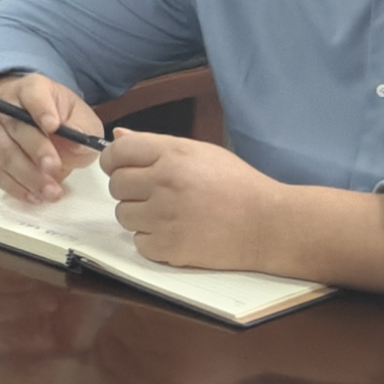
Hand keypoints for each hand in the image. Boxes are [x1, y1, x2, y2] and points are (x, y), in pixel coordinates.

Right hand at [0, 72, 102, 204]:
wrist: (30, 122)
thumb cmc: (60, 118)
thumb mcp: (79, 116)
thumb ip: (82, 128)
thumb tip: (77, 146)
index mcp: (32, 89)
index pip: (32, 94)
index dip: (41, 110)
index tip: (53, 126)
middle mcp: (7, 107)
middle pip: (16, 127)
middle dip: (36, 149)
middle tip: (54, 167)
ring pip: (5, 153)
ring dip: (28, 176)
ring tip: (51, 192)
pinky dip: (16, 188)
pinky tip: (35, 196)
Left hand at [99, 130, 269, 267]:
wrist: (268, 225)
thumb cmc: (238, 185)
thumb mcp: (202, 153)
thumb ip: (157, 145)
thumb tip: (118, 136)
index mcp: (173, 154)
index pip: (117, 152)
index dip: (114, 161)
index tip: (122, 168)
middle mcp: (164, 182)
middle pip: (116, 185)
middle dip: (130, 190)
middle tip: (154, 194)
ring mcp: (165, 216)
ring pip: (123, 214)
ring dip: (139, 216)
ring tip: (168, 214)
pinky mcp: (168, 246)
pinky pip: (138, 241)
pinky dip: (152, 240)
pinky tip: (175, 232)